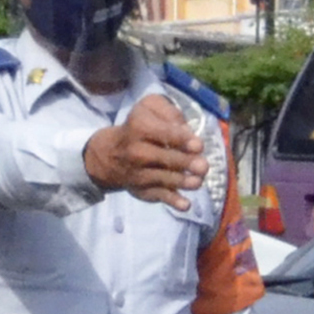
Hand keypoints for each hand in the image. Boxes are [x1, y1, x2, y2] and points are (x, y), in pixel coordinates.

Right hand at [83, 94, 209, 206]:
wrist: (111, 154)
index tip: (198, 145)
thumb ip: (169, 113)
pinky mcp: (143, 190)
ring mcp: (140, 174)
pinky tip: (185, 205)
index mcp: (140, 127)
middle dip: (186, 163)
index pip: (165, 134)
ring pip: (165, 179)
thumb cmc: (138, 126)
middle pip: (166, 158)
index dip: (183, 140)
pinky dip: (172, 201)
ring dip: (183, 182)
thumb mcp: (149, 108)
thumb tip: (187, 130)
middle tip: (203, 166)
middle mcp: (137, 152)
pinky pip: (159, 196)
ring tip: (198, 181)